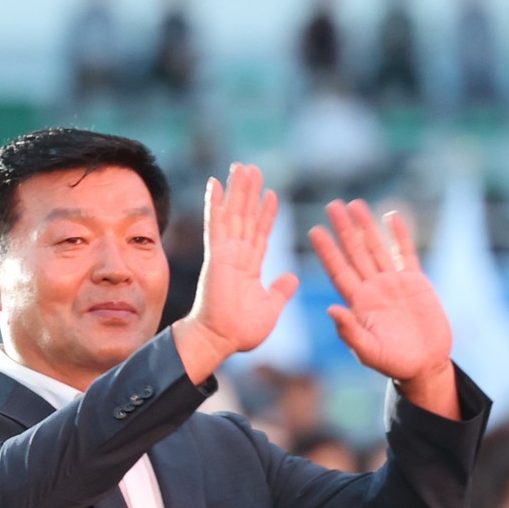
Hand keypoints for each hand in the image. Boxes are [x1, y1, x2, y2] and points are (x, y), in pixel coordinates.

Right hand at [172, 165, 297, 382]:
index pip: (260, 233)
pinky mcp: (217, 255)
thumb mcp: (270, 307)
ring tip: (242, 167)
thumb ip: (280, 290)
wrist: (221, 340)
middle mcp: (237, 255)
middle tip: (252, 169)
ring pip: (234, 214)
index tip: (271, 194)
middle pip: (245, 217)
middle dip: (249, 193)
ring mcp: (226, 253)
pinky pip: (216, 224)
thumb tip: (292, 277)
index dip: (266, 214)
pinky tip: (216, 184)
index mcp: (250, 267)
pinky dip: (216, 203)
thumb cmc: (241, 331)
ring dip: (238, 190)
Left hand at [307, 201, 458, 414]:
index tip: (315, 231)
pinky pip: (405, 254)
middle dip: (343, 230)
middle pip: (355, 252)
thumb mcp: (369, 351)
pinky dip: (400, 236)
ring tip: (355, 204)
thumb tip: (331, 310)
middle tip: (331, 205)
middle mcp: (372, 288)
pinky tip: (392, 217)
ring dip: (366, 226)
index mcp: (358, 303)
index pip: (339, 271)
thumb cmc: (394, 363)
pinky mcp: (415, 282)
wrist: (425, 364)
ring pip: (377, 248)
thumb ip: (350, 332)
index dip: (328, 251)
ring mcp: (393, 283)